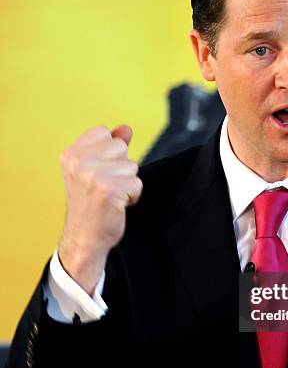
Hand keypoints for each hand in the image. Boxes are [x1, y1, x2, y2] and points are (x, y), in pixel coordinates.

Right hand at [57, 124, 142, 294]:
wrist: (85, 238)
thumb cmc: (91, 204)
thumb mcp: (95, 170)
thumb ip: (110, 147)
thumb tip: (126, 128)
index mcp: (71, 154)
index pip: (105, 133)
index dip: (109, 154)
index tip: (97, 173)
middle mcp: (79, 162)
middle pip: (121, 148)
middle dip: (120, 168)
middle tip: (105, 187)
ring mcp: (93, 175)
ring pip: (131, 166)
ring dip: (127, 183)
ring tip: (110, 197)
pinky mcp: (109, 190)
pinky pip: (137, 183)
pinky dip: (132, 196)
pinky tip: (116, 205)